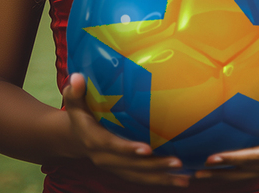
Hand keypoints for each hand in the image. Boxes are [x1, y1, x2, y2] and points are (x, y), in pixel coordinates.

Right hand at [62, 73, 188, 186]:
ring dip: (161, 177)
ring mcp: (113, 166)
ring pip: (138, 176)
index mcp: (93, 139)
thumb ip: (75, 90)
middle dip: (154, 165)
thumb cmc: (79, 111)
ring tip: (185, 176)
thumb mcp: (74, 99)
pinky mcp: (122, 170)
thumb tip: (77, 78)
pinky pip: (141, 178)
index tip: (147, 149)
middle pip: (130, 165)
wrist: (74, 136)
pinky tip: (180, 180)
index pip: (112, 145)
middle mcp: (104, 158)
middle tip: (178, 161)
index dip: (128, 149)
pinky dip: (160, 180)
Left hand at [194, 87, 258, 180]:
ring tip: (192, 174)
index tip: (214, 157)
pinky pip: (235, 176)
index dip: (234, 158)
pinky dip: (219, 175)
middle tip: (196, 168)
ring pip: (236, 178)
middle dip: (219, 171)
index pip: (255, 156)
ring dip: (215, 177)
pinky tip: (200, 171)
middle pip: (241, 172)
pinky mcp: (255, 172)